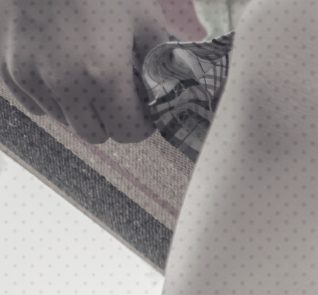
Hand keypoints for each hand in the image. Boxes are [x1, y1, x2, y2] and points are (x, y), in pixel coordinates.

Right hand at [1, 0, 164, 143]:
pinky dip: (50, 96)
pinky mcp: (6, 69)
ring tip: (86, 74)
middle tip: (117, 93)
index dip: (142, 122)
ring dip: (79, 108)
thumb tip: (178, 81)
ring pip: (63, 120)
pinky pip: (34, 103)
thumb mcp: (141, 17)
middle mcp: (63, 85)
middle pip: (95, 134)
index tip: (143, 103)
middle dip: (111, 119)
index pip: (129, 132)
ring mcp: (29, 78)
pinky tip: (59, 69)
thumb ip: (162, 57)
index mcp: (103, 76)